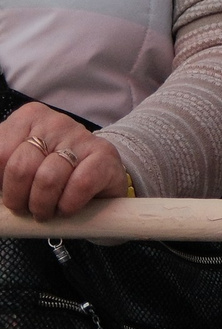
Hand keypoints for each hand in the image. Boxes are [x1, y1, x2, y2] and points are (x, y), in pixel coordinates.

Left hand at [0, 103, 127, 217]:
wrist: (95, 174)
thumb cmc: (47, 173)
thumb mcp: (16, 167)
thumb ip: (1, 172)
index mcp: (27, 119)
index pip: (0, 154)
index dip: (1, 184)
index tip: (6, 193)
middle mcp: (55, 122)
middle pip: (21, 168)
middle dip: (18, 199)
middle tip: (26, 207)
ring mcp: (82, 136)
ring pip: (48, 180)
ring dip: (43, 207)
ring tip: (47, 210)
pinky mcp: (105, 154)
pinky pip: (79, 185)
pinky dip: (69, 205)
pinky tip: (68, 206)